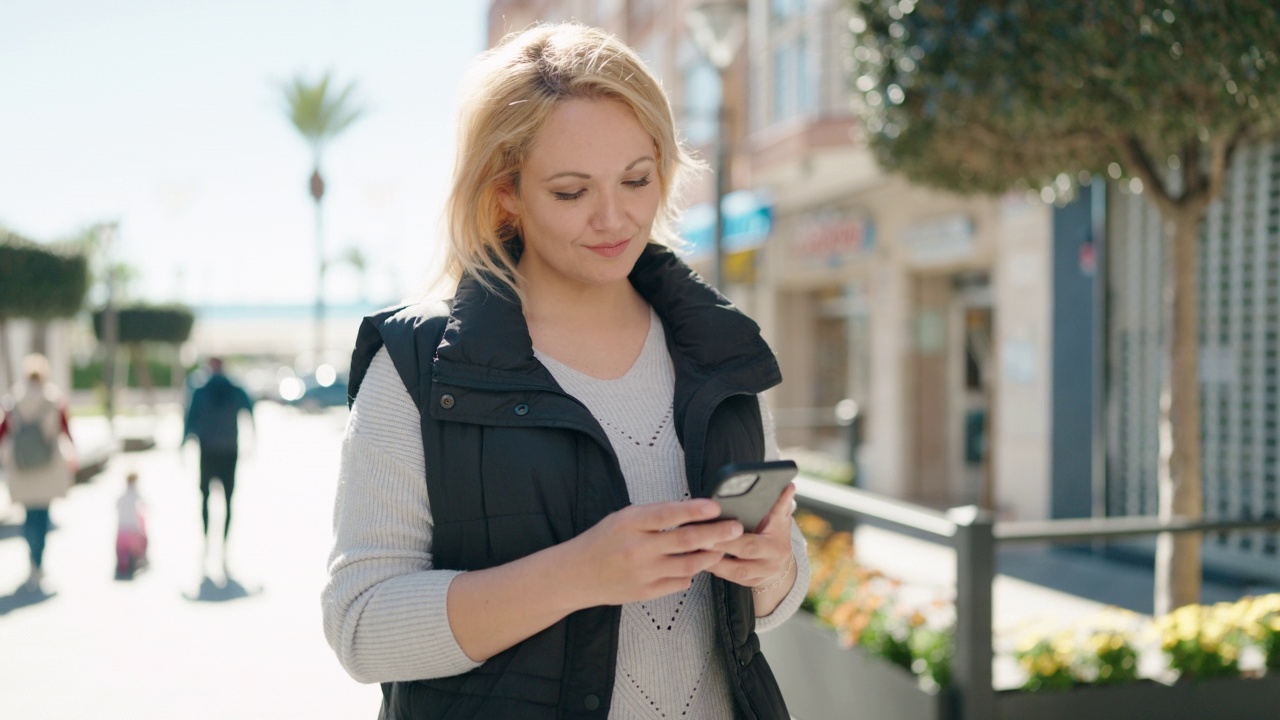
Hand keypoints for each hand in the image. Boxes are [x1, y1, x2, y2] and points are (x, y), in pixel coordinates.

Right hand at [566, 499, 742, 606]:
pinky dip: (690, 574)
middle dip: (715, 534)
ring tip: (721, 548)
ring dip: (708, 556)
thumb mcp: (623, 518)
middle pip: (685, 541)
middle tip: (735, 528)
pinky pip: (679, 583)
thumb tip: (690, 511)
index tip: (716, 507)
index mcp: (630, 523)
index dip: (694, 510)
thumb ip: (654, 515)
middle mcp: (637, 548)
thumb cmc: (603, 540)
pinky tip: (695, 566)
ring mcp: (643, 573)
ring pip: (687, 565)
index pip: (668, 514)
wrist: (577, 574)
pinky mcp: (645, 593)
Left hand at [705, 483, 796, 588]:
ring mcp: (762, 574)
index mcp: (778, 541)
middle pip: (747, 550)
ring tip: (697, 548)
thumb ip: (781, 504)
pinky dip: (716, 569)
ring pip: (737, 571)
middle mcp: (772, 560)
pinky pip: (731, 579)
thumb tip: (789, 486)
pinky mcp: (750, 584)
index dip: (745, 528)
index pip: (765, 529)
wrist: (781, 563)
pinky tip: (701, 560)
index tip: (728, 523)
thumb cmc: (776, 534)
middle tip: (702, 534)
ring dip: (715, 560)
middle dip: (723, 543)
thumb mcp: (781, 518)